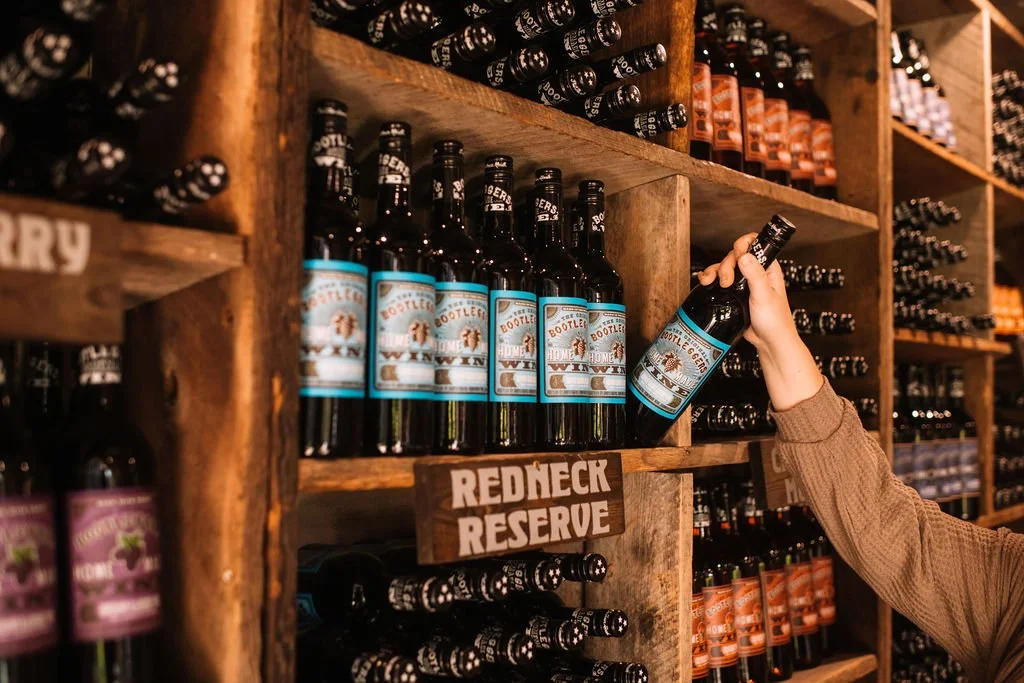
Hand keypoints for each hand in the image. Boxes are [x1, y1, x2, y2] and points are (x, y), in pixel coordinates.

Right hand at [696, 233, 822, 410]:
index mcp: (768, 267)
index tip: (737, 257)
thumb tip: (744, 255)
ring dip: (716, 271)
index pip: (755, 243)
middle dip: (726, 265)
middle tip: (727, 282)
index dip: (743, 245)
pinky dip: (711, 279)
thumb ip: (755, 274)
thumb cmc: (775, 321)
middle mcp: (756, 272)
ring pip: (725, 267)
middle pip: (735, 255)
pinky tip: (706, 283)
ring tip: (713, 283)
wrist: (769, 342)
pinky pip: (720, 280)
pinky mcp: (734, 293)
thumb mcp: (764, 295)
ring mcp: (744, 282)